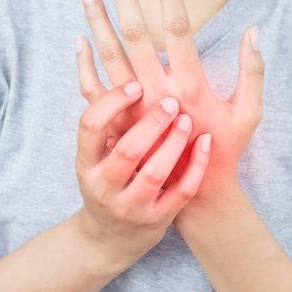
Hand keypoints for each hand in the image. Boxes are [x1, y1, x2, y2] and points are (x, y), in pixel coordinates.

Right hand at [73, 76, 210, 271]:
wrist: (108, 239)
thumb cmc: (104, 184)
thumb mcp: (92, 157)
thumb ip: (102, 118)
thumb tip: (96, 52)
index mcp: (86, 164)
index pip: (91, 127)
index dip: (113, 103)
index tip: (136, 84)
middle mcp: (104, 187)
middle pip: (128, 151)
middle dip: (152, 123)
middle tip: (172, 103)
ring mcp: (130, 207)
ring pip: (155, 173)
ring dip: (174, 143)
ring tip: (187, 121)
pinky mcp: (156, 220)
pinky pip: (181, 193)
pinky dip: (196, 167)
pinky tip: (205, 144)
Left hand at [79, 0, 264, 196]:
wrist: (195, 197)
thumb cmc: (224, 153)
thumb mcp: (249, 115)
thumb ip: (253, 73)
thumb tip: (255, 32)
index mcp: (191, 84)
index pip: (179, 29)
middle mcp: (157, 92)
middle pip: (136, 35)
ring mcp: (133, 108)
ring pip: (109, 56)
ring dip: (97, 21)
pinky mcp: (117, 124)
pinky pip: (93, 91)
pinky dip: (84, 64)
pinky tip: (78, 38)